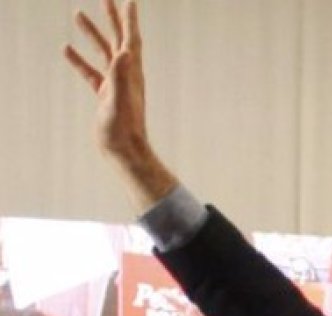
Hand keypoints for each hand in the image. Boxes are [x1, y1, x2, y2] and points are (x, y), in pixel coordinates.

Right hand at [63, 0, 149, 165]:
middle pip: (119, 39)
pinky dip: (79, 59)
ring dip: (92, 33)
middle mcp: (126, 75)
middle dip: (112, 17)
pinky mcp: (105, 94)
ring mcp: (115, 84)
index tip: (128, 0)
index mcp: (132, 72)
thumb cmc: (124, 128)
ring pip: (102, 52)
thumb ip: (121, 75)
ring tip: (78, 13)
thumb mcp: (120, 99)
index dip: (129, 19)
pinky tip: (66, 49)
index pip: (131, 39)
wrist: (124, 151)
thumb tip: (124, 51)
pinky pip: (90, 72)